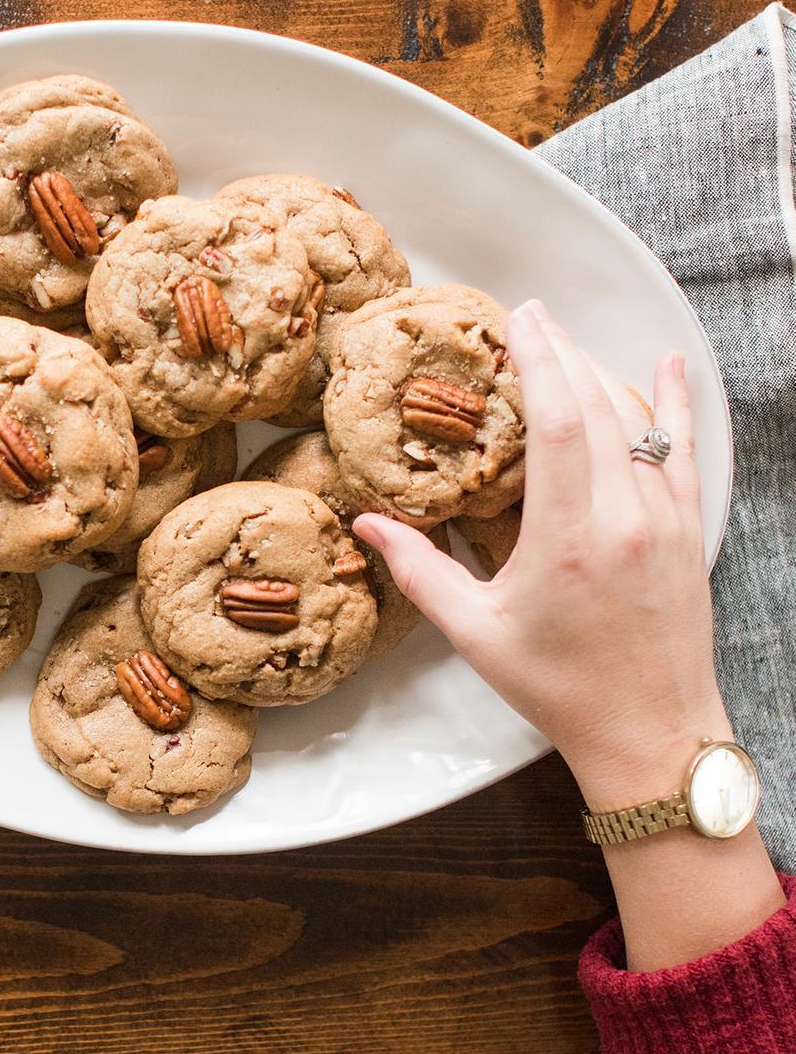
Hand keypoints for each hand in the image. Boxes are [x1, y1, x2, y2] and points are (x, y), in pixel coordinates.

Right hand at [353, 298, 726, 809]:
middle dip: (562, 352)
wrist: (652, 736)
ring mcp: (665, 521)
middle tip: (530, 317)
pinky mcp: (687, 532)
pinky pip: (685, 450)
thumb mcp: (476, 634)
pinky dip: (676, 403)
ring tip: (566, 343)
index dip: (538, 360)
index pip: (556, 421)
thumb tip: (366, 524)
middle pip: (595, 406)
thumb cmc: (559, 690)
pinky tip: (670, 365)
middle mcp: (625, 517)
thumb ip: (419, 572)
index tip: (519, 320)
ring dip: (601, 373)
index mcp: (569, 538)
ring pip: (637, 421)